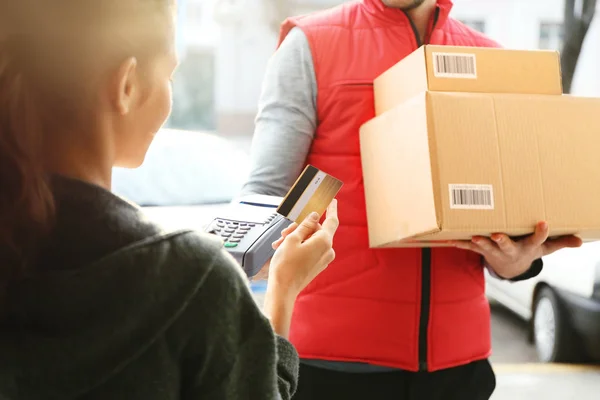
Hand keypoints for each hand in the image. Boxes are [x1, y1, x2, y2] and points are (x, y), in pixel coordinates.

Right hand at [253, 204, 334, 281]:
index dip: (332, 208)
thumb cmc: (286, 265)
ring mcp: (323, 259)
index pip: (332, 220)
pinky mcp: (317, 266)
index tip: (332, 199)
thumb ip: (305, 225)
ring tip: (279, 243)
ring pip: (311, 240)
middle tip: (284, 232)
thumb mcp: (292, 239)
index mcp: (324, 241)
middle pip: (316, 230)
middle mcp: (328, 250)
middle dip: (300, 228)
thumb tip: (315, 216)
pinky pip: (311, 250)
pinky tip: (284, 249)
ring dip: (296, 238)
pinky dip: (299, 247)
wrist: (283, 290)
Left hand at [450, 221, 581, 278]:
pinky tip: (448, 240)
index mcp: (527, 247)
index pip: (538, 240)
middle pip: (507, 245)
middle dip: (502, 240)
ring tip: (473, 237)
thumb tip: (581, 241)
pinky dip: (459, 244)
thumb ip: (561, 243)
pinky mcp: (482, 250)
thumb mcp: (545, 249)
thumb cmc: (528, 250)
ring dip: (479, 242)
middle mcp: (510, 250)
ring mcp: (495, 251)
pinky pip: (469, 248)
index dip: (541, 232)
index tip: (544, 222)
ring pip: (486, 247)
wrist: (511, 268)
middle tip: (497, 234)